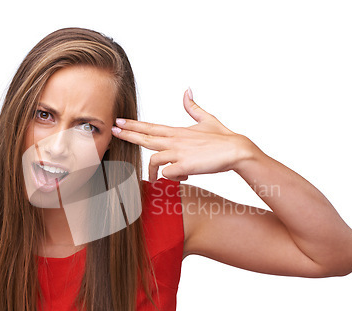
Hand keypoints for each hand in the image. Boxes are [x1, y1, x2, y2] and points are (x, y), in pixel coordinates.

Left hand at [111, 88, 257, 181]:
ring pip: (154, 159)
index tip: (119, 121)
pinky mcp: (185, 166)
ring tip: (155, 179)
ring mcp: (179, 153)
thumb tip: (187, 90)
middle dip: (128, 134)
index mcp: (178, 131)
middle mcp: (175, 140)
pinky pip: (167, 173)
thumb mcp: (206, 119)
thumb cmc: (223, 138)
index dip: (133, 125)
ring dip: (153, 171)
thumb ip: (193, 107)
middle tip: (113, 131)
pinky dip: (170, 178)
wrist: (237, 151)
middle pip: (146, 137)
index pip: (150, 127)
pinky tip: (180, 179)